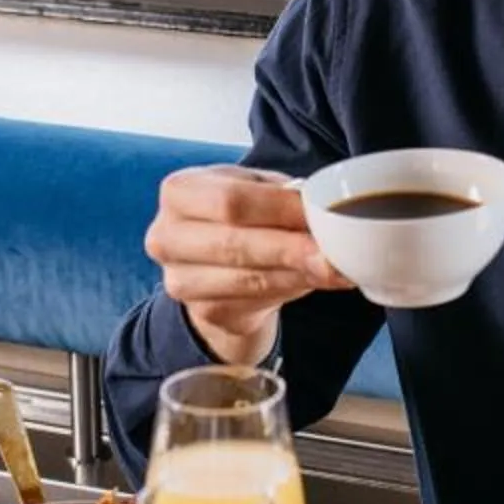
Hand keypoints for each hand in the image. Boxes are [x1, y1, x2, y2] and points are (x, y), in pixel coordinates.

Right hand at [143, 164, 350, 366]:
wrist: (216, 263)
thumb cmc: (241, 215)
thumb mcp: (257, 190)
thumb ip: (284, 196)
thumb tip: (324, 213)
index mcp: (178, 192)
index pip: (230, 201)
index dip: (280, 209)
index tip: (324, 214)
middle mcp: (167, 237)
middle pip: (235, 244)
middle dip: (291, 249)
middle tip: (334, 255)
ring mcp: (180, 281)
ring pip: (249, 279)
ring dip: (298, 275)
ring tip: (335, 269)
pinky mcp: (203, 312)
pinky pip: (255, 304)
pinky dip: (292, 291)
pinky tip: (314, 282)